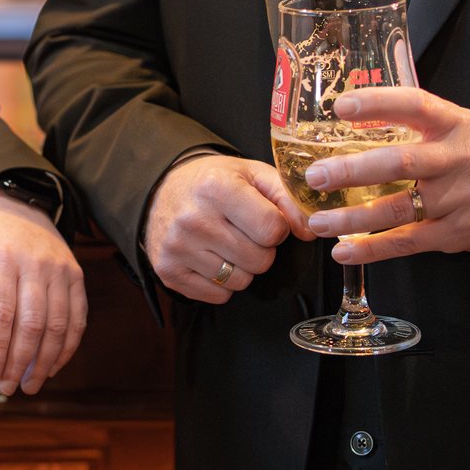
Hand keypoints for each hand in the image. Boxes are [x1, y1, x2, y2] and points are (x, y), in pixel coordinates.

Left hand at [0, 189, 86, 395]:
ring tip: (29, 384)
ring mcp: (59, 269)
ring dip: (44, 361)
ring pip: (57, 325)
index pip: (0, 313)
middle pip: (32, 323)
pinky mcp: (76, 275)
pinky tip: (52, 365)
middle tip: (7, 387)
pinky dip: (67, 347)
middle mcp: (33, 264)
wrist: (15, 205)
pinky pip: (77, 317)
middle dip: (19, 361)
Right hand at [142, 152, 309, 304]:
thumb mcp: (252, 174)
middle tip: (243, 232)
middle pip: (260, 260)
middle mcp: (193, 219)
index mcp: (216, 188)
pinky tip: (210, 258)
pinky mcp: (168, 271)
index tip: (262, 217)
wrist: (161, 191)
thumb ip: (287, 197)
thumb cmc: (215, 183)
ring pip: (241, 281)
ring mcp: (178, 248)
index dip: (276, 227)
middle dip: (260, 248)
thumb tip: (309, 232)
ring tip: (225, 243)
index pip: (273, 229)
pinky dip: (221, 282)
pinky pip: (218, 295)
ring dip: (242, 267)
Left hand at [301, 86, 469, 264]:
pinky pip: (408, 242)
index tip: (341, 106)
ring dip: (352, 218)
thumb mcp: (460, 124)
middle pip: (400, 163)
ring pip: (398, 210)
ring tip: (317, 221)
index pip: (415, 105)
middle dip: (353, 171)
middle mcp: (457, 160)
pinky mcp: (457, 233)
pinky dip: (373, 249)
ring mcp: (459, 199)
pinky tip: (343, 251)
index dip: (378, 103)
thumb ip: (416, 122)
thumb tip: (351, 116)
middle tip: (315, 175)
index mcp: (455, 124)